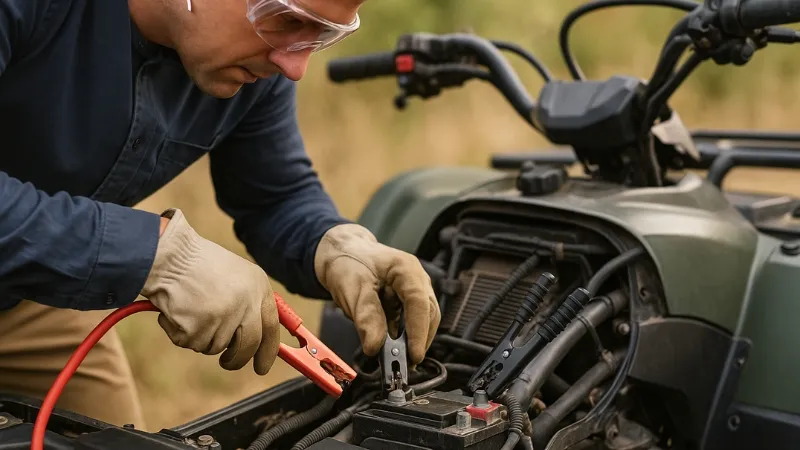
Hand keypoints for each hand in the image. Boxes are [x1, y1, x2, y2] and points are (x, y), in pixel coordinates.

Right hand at [140, 208, 279, 374]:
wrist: (168, 255)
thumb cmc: (196, 263)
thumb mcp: (234, 276)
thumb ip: (248, 303)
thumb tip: (255, 337)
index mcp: (259, 287)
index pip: (271, 327)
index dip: (268, 351)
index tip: (262, 366)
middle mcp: (247, 302)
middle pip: (248, 345)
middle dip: (237, 359)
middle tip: (227, 362)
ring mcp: (225, 316)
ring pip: (214, 346)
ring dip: (200, 336)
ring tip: (190, 309)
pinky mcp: (200, 327)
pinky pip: (189, 342)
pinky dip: (178, 332)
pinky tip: (176, 310)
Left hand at [314, 223, 440, 364]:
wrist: (341, 253)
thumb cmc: (348, 261)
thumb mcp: (352, 288)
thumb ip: (365, 317)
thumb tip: (375, 347)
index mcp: (406, 269)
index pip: (419, 303)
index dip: (418, 331)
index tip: (413, 354)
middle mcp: (416, 279)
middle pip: (428, 314)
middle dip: (418, 341)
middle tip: (404, 365)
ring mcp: (413, 291)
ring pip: (421, 321)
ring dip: (411, 341)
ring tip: (396, 360)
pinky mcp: (405, 302)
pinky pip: (409, 323)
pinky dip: (402, 337)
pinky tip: (391, 348)